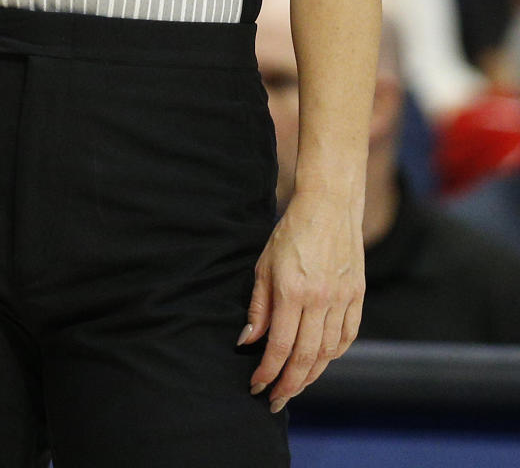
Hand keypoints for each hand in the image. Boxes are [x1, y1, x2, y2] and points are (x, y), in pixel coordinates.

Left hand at [238, 189, 364, 412]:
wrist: (329, 206)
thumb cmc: (291, 232)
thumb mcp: (265, 264)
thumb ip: (259, 306)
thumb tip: (248, 341)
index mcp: (292, 290)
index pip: (279, 345)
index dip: (268, 371)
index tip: (257, 386)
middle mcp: (320, 298)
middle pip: (306, 356)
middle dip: (289, 384)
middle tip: (275, 400)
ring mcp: (343, 298)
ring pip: (328, 352)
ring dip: (311, 374)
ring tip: (295, 384)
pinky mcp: (358, 295)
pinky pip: (347, 336)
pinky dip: (334, 354)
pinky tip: (321, 361)